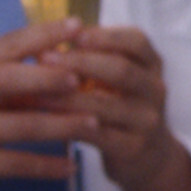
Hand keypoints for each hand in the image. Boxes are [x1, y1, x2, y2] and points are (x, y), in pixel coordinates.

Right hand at [0, 19, 89, 190]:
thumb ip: (1, 74)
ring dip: (63, 125)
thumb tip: (60, 58)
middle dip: (49, 77)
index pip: (6, 45)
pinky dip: (47, 166)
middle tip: (83, 78)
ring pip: (23, 125)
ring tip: (94, 123)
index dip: (43, 33)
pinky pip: (18, 164)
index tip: (78, 25)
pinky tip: (72, 166)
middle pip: (10, 80)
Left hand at [36, 24, 182, 190]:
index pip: (136, 41)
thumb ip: (90, 62)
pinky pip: (98, 135)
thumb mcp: (115, 81)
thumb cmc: (121, 109)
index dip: (104, 36)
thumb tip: (42, 45)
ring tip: (34, 92)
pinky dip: (70, 125)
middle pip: (122, 70)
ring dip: (67, 97)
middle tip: (45, 58)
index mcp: (151, 65)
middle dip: (81, 62)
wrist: (149, 157)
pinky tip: (47, 121)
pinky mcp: (133, 148)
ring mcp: (147, 120)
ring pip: (106, 105)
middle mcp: (155, 89)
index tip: (72, 33)